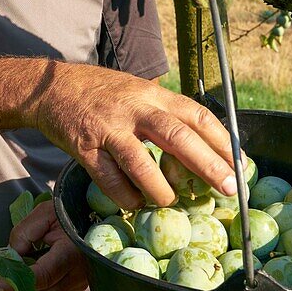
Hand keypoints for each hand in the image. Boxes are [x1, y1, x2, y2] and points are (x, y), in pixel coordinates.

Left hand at [0, 202, 87, 290]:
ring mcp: (79, 284)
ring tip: (4, 282)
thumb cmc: (69, 212)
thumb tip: (9, 260)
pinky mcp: (75, 287)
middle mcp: (78, 274)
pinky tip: (21, 280)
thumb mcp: (44, 213)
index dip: (16, 285)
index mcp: (73, 252)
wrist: (95, 217)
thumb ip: (23, 235)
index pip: (43, 277)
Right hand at [31, 61, 237, 209]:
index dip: (222, 140)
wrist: (51, 87)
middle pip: (177, 138)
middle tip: (228, 188)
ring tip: (171, 201)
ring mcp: (108, 129)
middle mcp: (134, 109)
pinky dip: (126, 197)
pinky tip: (135, 203)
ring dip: (161, 189)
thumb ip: (164, 112)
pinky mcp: (84, 148)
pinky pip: (109, 179)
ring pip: (142, 164)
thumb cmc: (101, 93)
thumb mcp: (138, 91)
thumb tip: (203, 145)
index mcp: (153, 95)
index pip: (197, 115)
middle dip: (207, 165)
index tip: (240, 163)